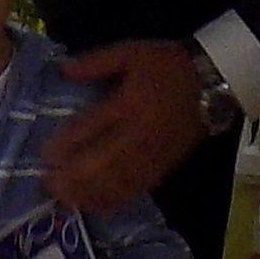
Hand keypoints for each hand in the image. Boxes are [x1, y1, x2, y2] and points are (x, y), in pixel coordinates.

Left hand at [48, 37, 215, 213]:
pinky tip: (99, 205)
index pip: (94, 127)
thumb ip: (97, 62)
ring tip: (68, 201)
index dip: (70, 143)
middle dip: (76, 177)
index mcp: (129, 103)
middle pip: (104, 161)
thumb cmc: (168, 65)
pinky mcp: (164, 166)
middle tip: (50, 186)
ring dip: (92, 192)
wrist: (213, 82)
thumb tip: (64, 70)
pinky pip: (138, 187)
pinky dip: (117, 198)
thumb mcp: (132, 52)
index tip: (46, 155)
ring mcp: (153, 153)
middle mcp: (139, 133)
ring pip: (119, 180)